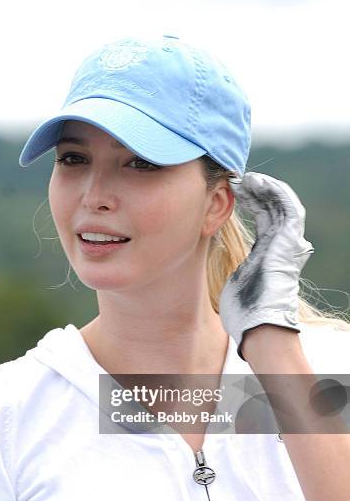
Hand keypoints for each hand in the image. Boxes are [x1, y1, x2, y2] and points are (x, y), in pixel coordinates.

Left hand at [218, 172, 314, 360]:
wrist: (260, 323)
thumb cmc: (244, 309)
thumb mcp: (233, 279)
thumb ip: (229, 265)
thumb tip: (211, 259)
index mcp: (267, 252)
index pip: (261, 218)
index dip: (249, 201)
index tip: (232, 190)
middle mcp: (279, 245)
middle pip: (270, 208)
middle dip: (255, 191)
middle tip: (236, 179)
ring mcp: (286, 243)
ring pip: (280, 204)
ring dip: (264, 188)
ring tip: (246, 177)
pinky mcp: (289, 242)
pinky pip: (288, 208)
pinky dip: (276, 193)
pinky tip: (259, 183)